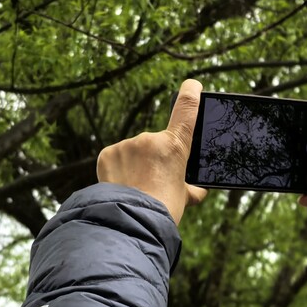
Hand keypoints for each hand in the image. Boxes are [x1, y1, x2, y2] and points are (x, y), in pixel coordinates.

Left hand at [96, 80, 209, 223]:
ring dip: (135, 166)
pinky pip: (116, 159)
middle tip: (154, 184)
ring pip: (134, 153)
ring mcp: (127, 145)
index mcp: (175, 145)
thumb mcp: (184, 199)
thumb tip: (198, 190)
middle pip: (155, 145)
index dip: (191, 93)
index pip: (186, 109)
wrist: (130, 221)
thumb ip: (190, 188)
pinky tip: (121, 186)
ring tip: (136, 190)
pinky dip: (118, 171)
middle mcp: (151, 139)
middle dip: (154, 160)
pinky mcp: (108, 154)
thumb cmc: (163, 210)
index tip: (192, 85)